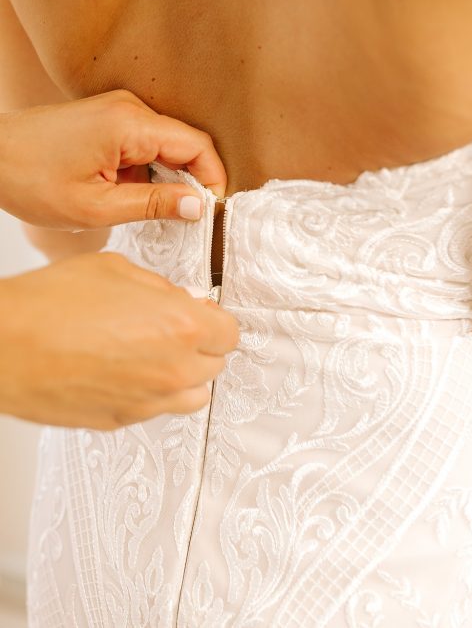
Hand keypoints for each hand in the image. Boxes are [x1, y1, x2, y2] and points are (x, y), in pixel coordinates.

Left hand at [0, 89, 226, 228]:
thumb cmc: (30, 181)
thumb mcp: (96, 206)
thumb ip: (153, 204)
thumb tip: (199, 208)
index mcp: (129, 125)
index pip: (197, 146)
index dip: (212, 180)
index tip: (209, 212)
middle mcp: (129, 108)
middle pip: (186, 143)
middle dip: (193, 180)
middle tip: (185, 217)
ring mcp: (119, 109)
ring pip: (168, 144)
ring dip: (169, 176)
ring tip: (151, 207)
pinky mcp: (110, 117)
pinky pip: (148, 141)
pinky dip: (150, 169)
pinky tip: (131, 193)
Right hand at [0, 252, 239, 429]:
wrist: (0, 346)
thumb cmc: (49, 304)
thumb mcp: (116, 270)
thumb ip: (161, 289)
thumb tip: (181, 300)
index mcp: (182, 327)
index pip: (229, 333)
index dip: (214, 321)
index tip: (201, 316)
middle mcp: (173, 369)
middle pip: (215, 364)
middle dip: (200, 346)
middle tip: (172, 332)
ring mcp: (148, 401)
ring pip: (193, 395)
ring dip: (183, 376)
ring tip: (153, 356)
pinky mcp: (121, 420)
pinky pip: (154, 409)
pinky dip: (149, 394)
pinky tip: (123, 373)